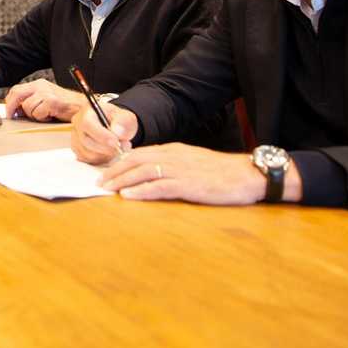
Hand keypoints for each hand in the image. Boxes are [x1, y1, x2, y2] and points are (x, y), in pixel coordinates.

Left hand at [4, 79, 85, 121]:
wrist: (82, 106)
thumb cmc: (65, 105)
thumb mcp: (46, 98)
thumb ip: (32, 100)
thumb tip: (17, 110)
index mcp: (38, 84)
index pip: (16, 90)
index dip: (10, 102)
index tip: (9, 112)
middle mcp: (41, 86)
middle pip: (17, 94)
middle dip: (11, 107)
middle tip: (13, 116)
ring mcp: (46, 93)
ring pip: (27, 107)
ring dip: (33, 115)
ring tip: (44, 115)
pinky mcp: (52, 102)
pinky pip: (37, 113)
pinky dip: (42, 118)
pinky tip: (50, 116)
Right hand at [71, 105, 136, 162]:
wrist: (115, 128)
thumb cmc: (118, 120)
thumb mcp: (126, 117)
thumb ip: (124, 122)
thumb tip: (117, 132)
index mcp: (87, 111)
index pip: (87, 123)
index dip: (101, 135)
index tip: (116, 142)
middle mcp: (77, 124)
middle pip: (86, 141)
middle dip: (106, 148)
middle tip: (122, 148)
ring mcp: (76, 138)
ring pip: (87, 153)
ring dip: (105, 154)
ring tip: (118, 149)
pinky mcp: (78, 150)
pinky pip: (88, 160)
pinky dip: (101, 159)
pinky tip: (109, 153)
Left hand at [96, 143, 274, 204]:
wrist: (247, 175)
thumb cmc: (223, 172)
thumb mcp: (194, 162)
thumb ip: (175, 164)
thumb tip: (156, 173)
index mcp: (174, 150)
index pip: (141, 153)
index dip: (122, 162)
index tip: (108, 170)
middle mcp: (173, 156)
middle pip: (136, 160)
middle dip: (115, 170)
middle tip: (100, 181)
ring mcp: (180, 170)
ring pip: (143, 172)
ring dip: (122, 180)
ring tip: (107, 189)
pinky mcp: (187, 184)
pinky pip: (158, 187)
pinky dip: (140, 191)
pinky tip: (128, 197)